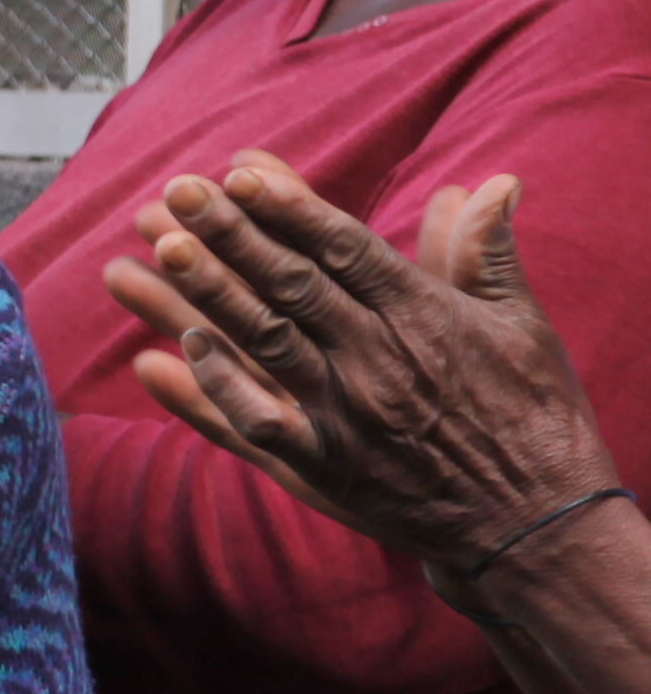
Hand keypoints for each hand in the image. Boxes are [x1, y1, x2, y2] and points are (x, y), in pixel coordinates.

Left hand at [110, 156, 617, 571]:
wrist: (536, 524)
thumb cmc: (533, 415)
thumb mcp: (523, 326)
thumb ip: (486, 253)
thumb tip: (489, 182)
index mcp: (424, 317)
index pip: (345, 249)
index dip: (291, 208)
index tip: (241, 169)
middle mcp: (378, 360)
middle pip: (291, 286)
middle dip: (231, 235)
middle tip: (174, 190)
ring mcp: (346, 414)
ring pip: (263, 342)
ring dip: (206, 295)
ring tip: (158, 248)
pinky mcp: (325, 467)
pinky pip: (257, 423)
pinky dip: (213, 389)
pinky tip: (168, 353)